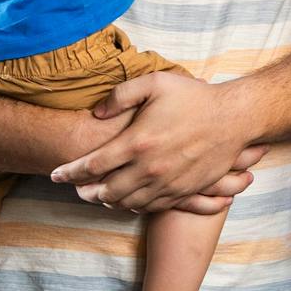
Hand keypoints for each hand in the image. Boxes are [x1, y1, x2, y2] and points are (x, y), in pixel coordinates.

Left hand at [49, 72, 267, 210]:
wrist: (235, 118)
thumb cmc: (195, 98)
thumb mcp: (155, 83)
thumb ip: (120, 95)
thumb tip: (96, 113)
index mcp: (137, 143)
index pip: (91, 165)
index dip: (69, 172)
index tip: (56, 174)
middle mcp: (149, 169)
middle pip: (105, 191)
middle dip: (85, 191)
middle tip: (75, 188)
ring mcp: (167, 183)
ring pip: (128, 202)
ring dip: (109, 201)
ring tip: (100, 195)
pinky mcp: (183, 190)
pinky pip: (152, 206)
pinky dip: (135, 205)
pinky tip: (129, 199)